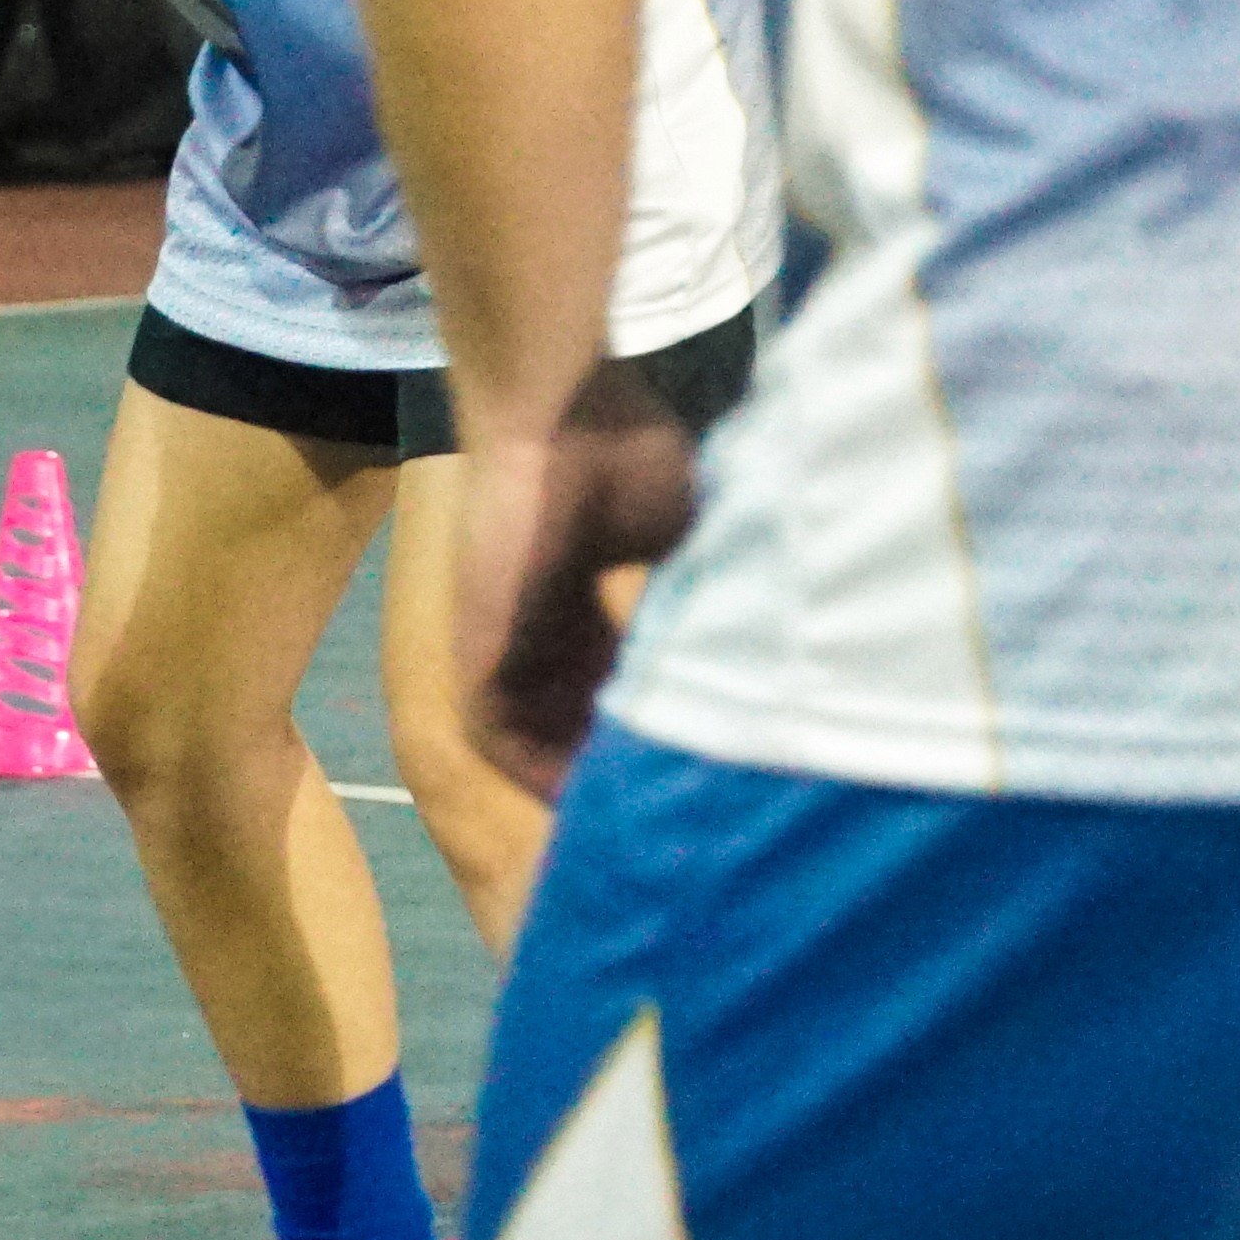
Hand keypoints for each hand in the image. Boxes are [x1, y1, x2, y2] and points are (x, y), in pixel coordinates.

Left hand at [452, 367, 709, 797]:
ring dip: (578, 780)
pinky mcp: (479, 649)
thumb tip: (761, 634)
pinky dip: (535, 770)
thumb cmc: (622, 456)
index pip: (615, 692)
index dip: (651, 730)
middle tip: (668, 817)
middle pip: (575, 727)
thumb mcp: (679, 533)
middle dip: (616, 770)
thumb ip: (700, 585)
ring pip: (538, 740)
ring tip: (633, 825)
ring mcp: (506, 644)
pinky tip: (580, 801)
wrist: (557, 415)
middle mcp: (543, 635)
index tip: (694, 765)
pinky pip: (498, 736)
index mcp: (585, 609)